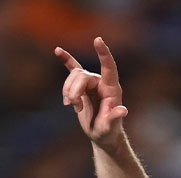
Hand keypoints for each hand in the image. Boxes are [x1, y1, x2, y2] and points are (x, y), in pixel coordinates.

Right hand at [54, 37, 128, 152]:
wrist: (101, 135)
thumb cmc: (108, 132)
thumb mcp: (110, 127)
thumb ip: (115, 118)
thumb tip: (122, 110)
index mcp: (112, 89)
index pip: (109, 67)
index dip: (104, 54)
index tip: (98, 40)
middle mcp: (102, 82)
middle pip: (82, 76)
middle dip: (74, 91)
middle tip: (74, 108)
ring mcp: (91, 83)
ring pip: (73, 76)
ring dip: (68, 91)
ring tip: (71, 106)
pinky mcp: (81, 86)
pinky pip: (73, 69)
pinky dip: (66, 60)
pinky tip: (57, 51)